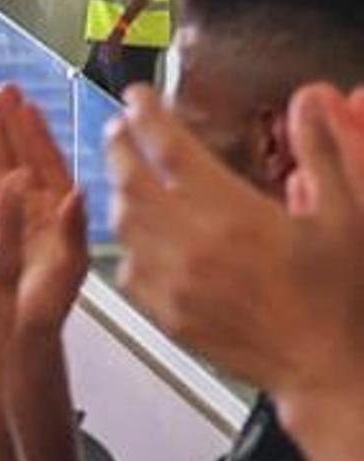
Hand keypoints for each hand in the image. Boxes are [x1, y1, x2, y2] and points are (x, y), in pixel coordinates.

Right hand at [0, 81, 91, 336]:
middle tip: (0, 90)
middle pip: (28, 158)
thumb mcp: (64, 277)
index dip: (34, 133)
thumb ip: (72, 235)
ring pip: (9, 170)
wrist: (19, 349)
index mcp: (60, 219)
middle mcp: (40, 216)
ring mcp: (18, 223)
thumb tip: (76, 193)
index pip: (47, 164)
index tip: (21, 103)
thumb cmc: (43, 318)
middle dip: (14, 123)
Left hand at [107, 84, 363, 396]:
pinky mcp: (164, 314)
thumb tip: (309, 98)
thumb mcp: (347, 213)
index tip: (136, 95)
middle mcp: (190, 246)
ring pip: (123, 226)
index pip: (171, 151)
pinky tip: (140, 234)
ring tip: (127, 173)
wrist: (323, 364)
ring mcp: (171, 283)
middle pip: (132, 184)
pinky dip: (128, 244)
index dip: (148, 117)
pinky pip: (128, 270)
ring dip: (120, 193)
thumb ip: (323, 151)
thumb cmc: (339, 291)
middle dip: (121, 148)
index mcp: (232, 214)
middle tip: (120, 127)